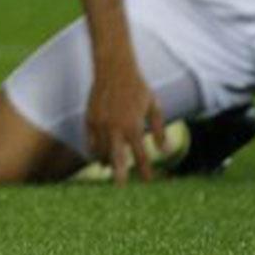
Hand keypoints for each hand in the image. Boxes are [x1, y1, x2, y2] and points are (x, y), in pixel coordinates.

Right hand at [84, 57, 164, 184]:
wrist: (114, 68)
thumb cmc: (137, 87)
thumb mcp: (154, 107)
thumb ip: (159, 130)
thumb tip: (165, 151)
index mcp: (134, 125)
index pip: (141, 154)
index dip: (145, 169)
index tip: (148, 181)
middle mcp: (116, 126)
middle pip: (117, 156)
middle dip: (119, 172)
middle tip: (120, 186)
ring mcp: (100, 122)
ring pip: (100, 149)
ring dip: (105, 160)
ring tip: (109, 168)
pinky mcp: (89, 117)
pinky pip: (90, 139)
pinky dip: (94, 148)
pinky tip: (97, 154)